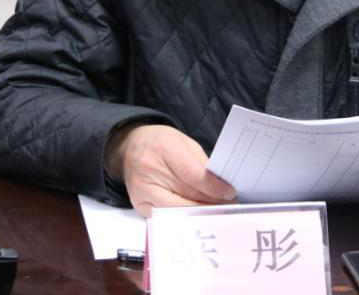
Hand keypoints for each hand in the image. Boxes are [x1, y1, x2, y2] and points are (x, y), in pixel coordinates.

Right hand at [106, 124, 235, 215]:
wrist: (129, 148)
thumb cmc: (160, 143)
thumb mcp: (184, 142)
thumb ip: (200, 163)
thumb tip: (220, 184)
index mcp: (164, 148)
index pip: (192, 174)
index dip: (212, 187)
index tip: (229, 193)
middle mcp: (149, 170)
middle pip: (186, 195)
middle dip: (211, 202)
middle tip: (229, 205)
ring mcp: (142, 190)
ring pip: (177, 209)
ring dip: (200, 212)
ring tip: (217, 211)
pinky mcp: (138, 205)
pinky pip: (166, 217)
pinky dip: (184, 217)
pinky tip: (197, 215)